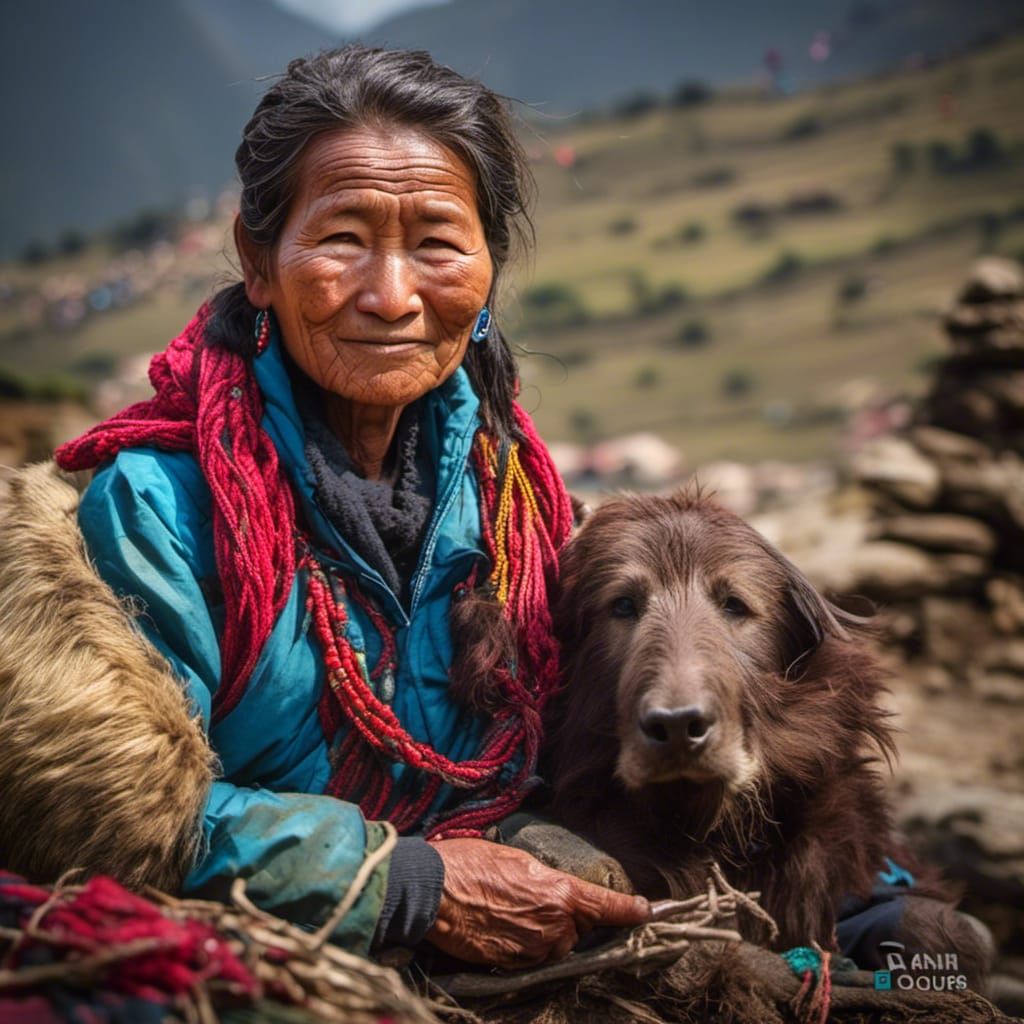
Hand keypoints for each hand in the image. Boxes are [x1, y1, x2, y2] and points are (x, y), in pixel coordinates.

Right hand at [425, 838, 649, 968]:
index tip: (645, 910)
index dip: (629, 910)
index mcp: (559, 893)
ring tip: (512, 908)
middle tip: (536, 897)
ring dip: (544, 931)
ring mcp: (533, 949)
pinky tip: (502, 923)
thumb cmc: (471, 864)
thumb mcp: (516, 858)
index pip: (605, 906)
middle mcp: (554, 925)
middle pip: (577, 928)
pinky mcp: (513, 965)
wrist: (434, 891)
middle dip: (568, 916)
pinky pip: (531, 956)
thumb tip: (556, 889)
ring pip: (554, 944)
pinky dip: (524, 944)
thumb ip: (546, 879)